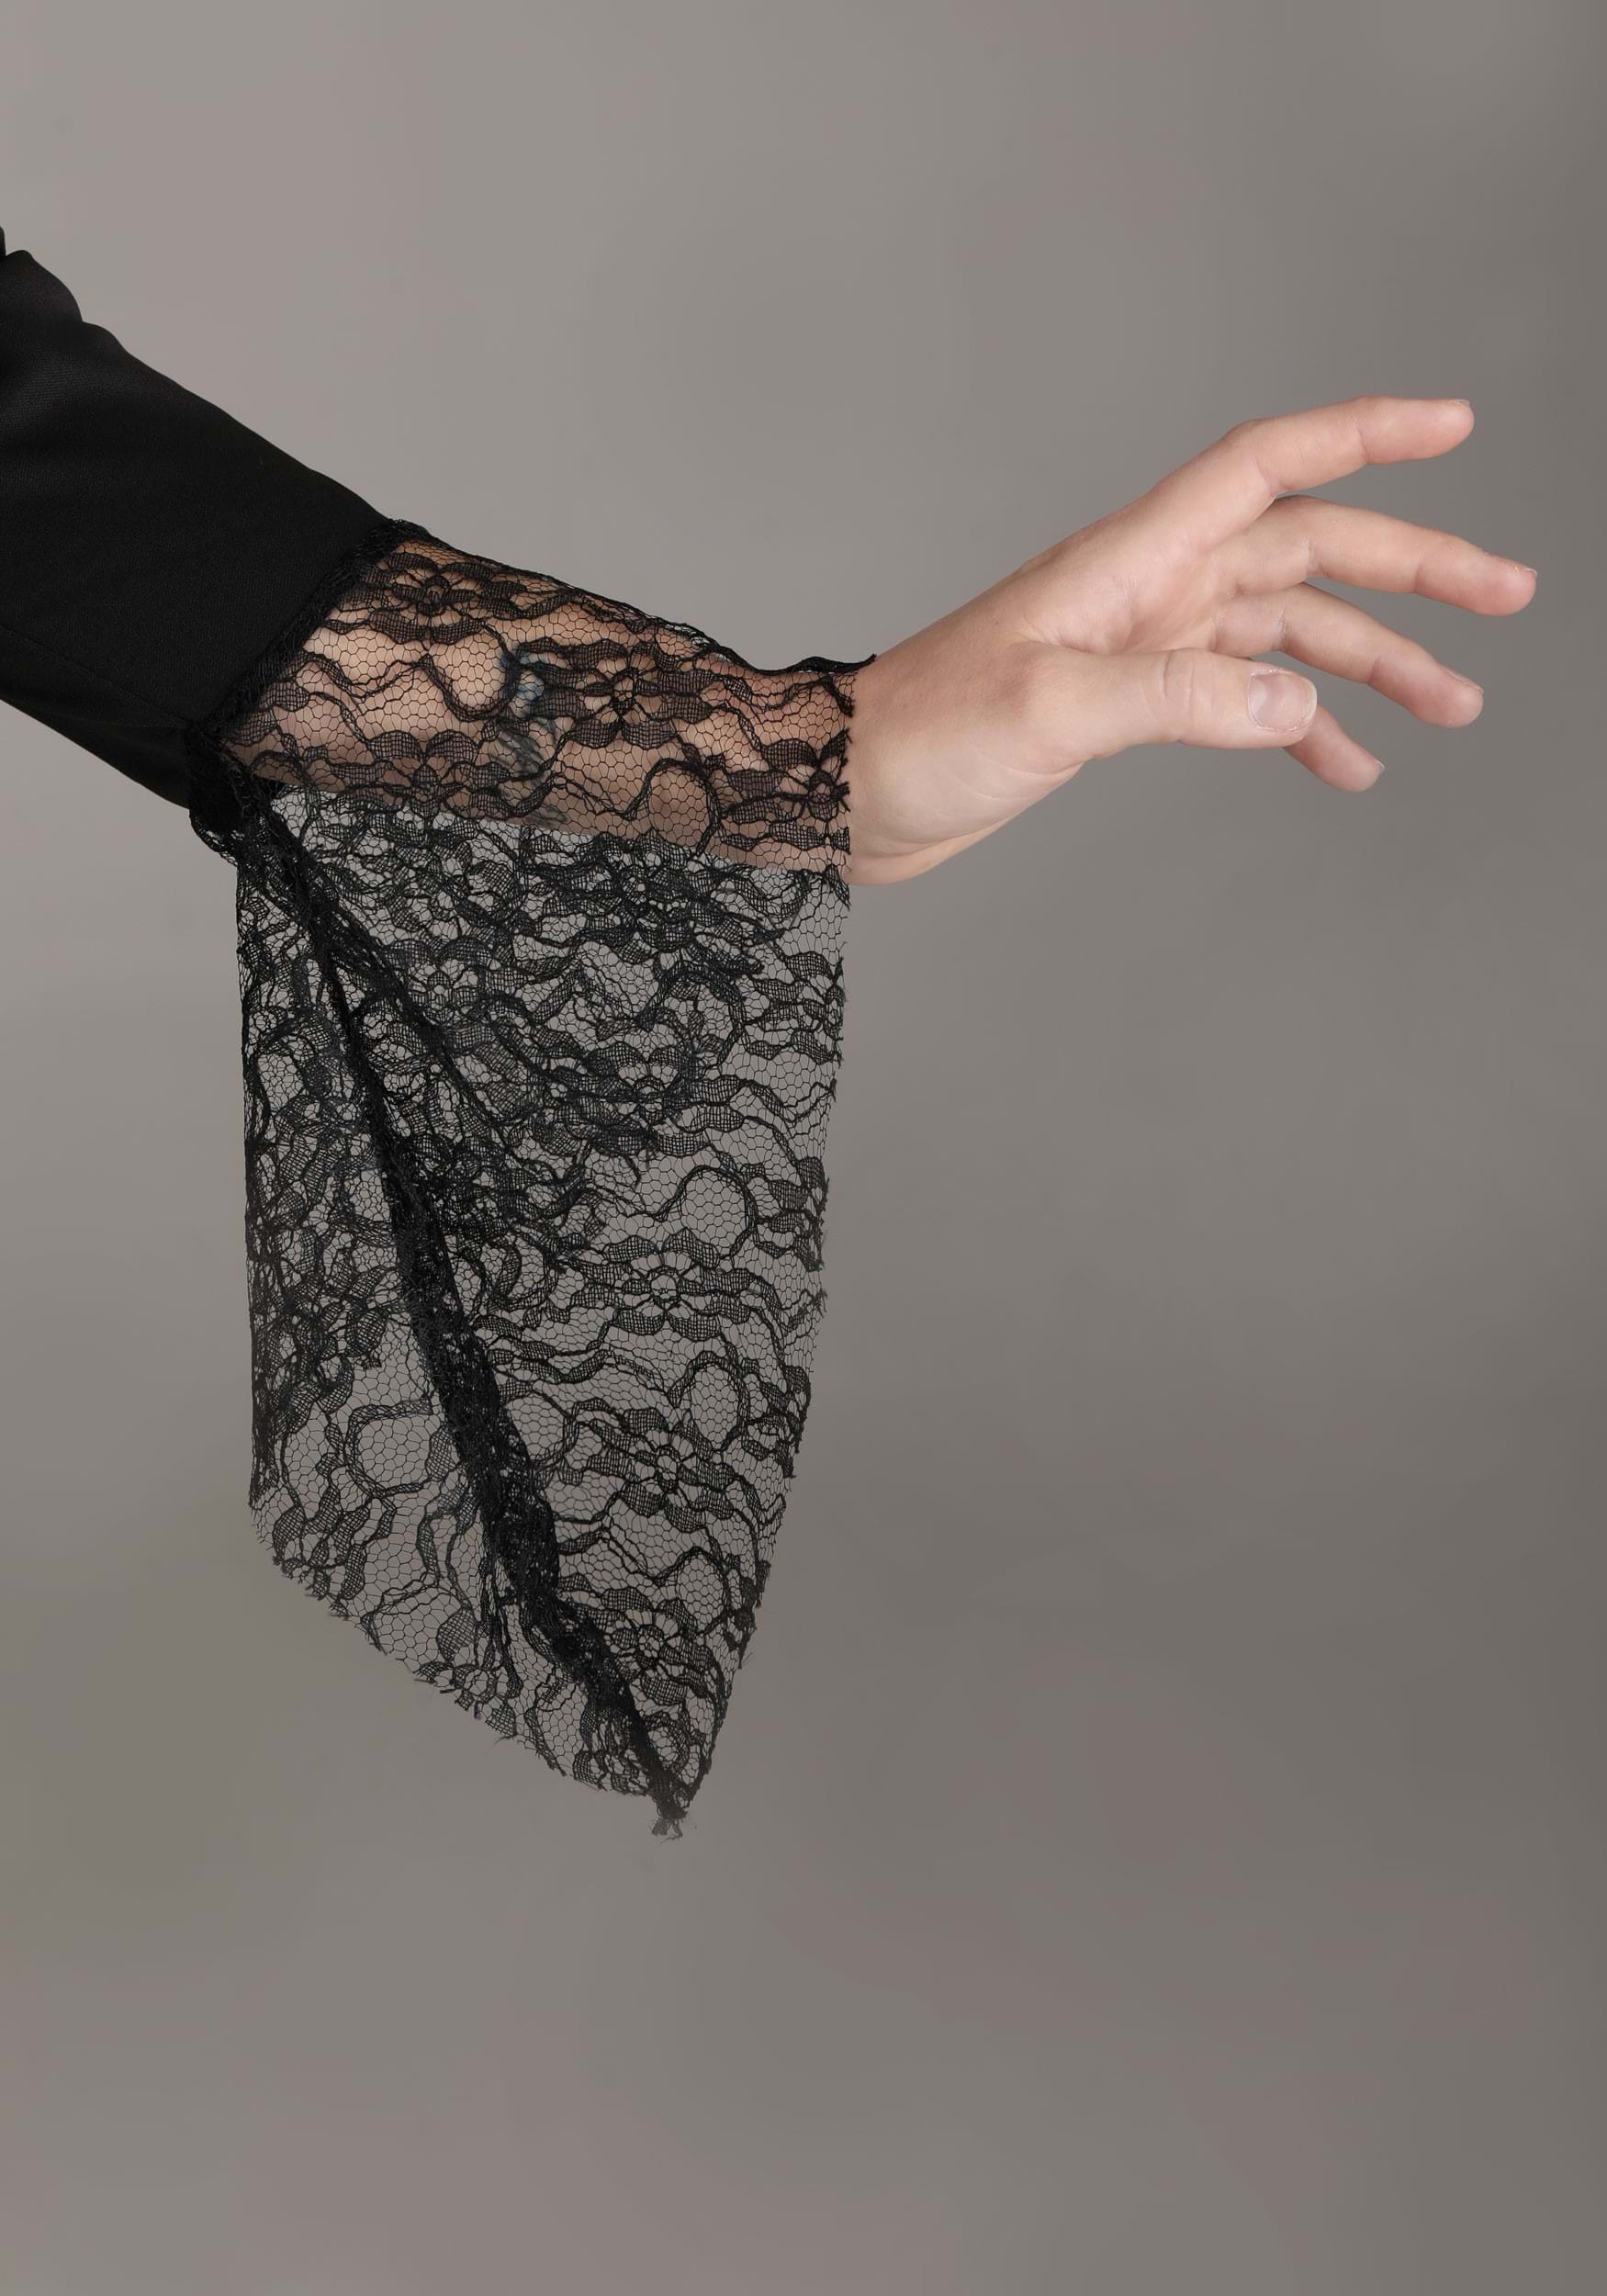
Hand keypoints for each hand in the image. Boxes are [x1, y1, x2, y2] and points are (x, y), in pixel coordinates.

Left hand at [843, 396, 1536, 884]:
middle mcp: (1147, 588)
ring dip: (1371, 663)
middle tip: (1506, 597)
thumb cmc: (921, 735)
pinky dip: (1299, 727)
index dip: (1365, 435)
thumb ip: (1175, 700)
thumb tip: (1295, 703)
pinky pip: (1240, 699)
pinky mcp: (1126, 704)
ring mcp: (1141, 644)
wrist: (842, 791)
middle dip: (1412, 571)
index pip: (1268, 468)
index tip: (1454, 423)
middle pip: (1307, 552)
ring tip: (1452, 707)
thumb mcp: (1051, 712)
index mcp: (1131, 562)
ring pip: (1287, 632)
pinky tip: (1345, 767)